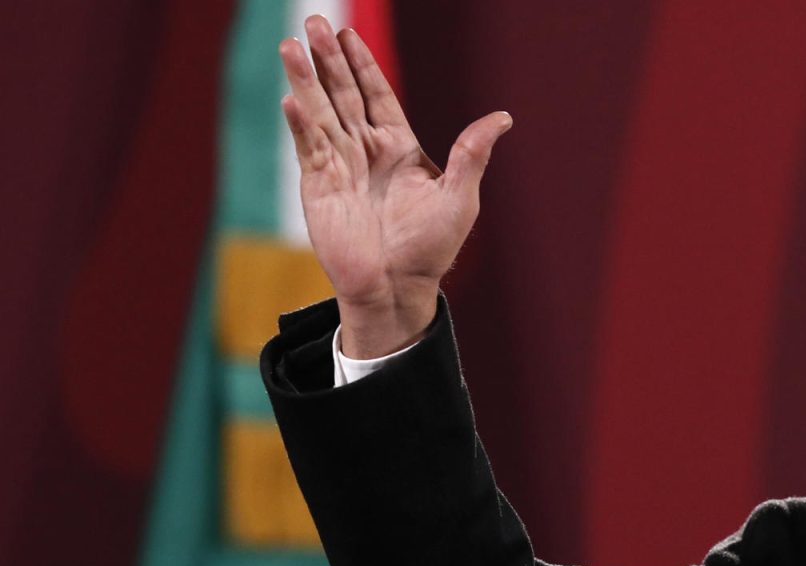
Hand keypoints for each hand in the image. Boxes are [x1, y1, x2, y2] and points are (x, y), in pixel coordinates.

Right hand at [279, 15, 510, 357]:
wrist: (397, 286)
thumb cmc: (431, 247)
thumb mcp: (461, 197)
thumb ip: (473, 153)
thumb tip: (503, 117)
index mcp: (398, 147)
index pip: (376, 94)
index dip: (361, 64)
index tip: (347, 33)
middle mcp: (366, 150)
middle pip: (344, 94)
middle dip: (329, 59)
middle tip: (315, 20)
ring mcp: (339, 166)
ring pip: (321, 112)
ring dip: (306, 79)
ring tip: (290, 45)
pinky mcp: (318, 187)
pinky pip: (308, 147)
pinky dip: (301, 122)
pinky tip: (292, 98)